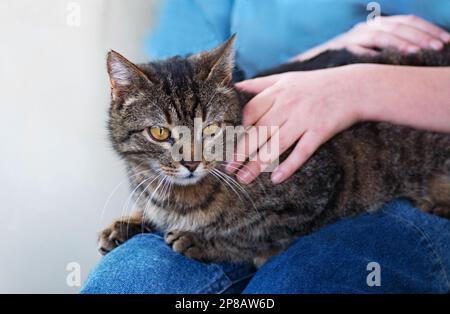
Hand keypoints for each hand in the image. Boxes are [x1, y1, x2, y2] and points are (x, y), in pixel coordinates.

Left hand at [226, 65, 364, 183]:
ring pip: (276, 144)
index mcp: (277, 92)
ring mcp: (304, 119)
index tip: (224, 145)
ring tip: (243, 178)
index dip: (236, 129)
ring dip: (258, 163)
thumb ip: (260, 84)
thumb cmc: (316, 84)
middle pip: (259, 131)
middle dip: (240, 151)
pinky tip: (276, 179)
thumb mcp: (286, 77)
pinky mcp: (320, 131)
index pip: (250, 113)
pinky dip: (289, 166)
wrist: (356, 86)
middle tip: (226, 169)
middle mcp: (288, 105)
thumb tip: (234, 86)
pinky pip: (302, 151)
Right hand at [295, 15, 449, 60]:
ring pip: (384, 33)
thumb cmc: (345, 70)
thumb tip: (418, 60)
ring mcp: (354, 36)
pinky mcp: (343, 47)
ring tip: (421, 51)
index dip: (428, 29)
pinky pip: (364, 46)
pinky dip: (380, 50)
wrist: (314, 71)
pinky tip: (395, 56)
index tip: (446, 41)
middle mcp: (366, 27)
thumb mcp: (371, 59)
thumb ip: (389, 55)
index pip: (407, 22)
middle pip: (399, 25)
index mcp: (377, 26)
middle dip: (422, 35)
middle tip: (440, 46)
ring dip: (404, 41)